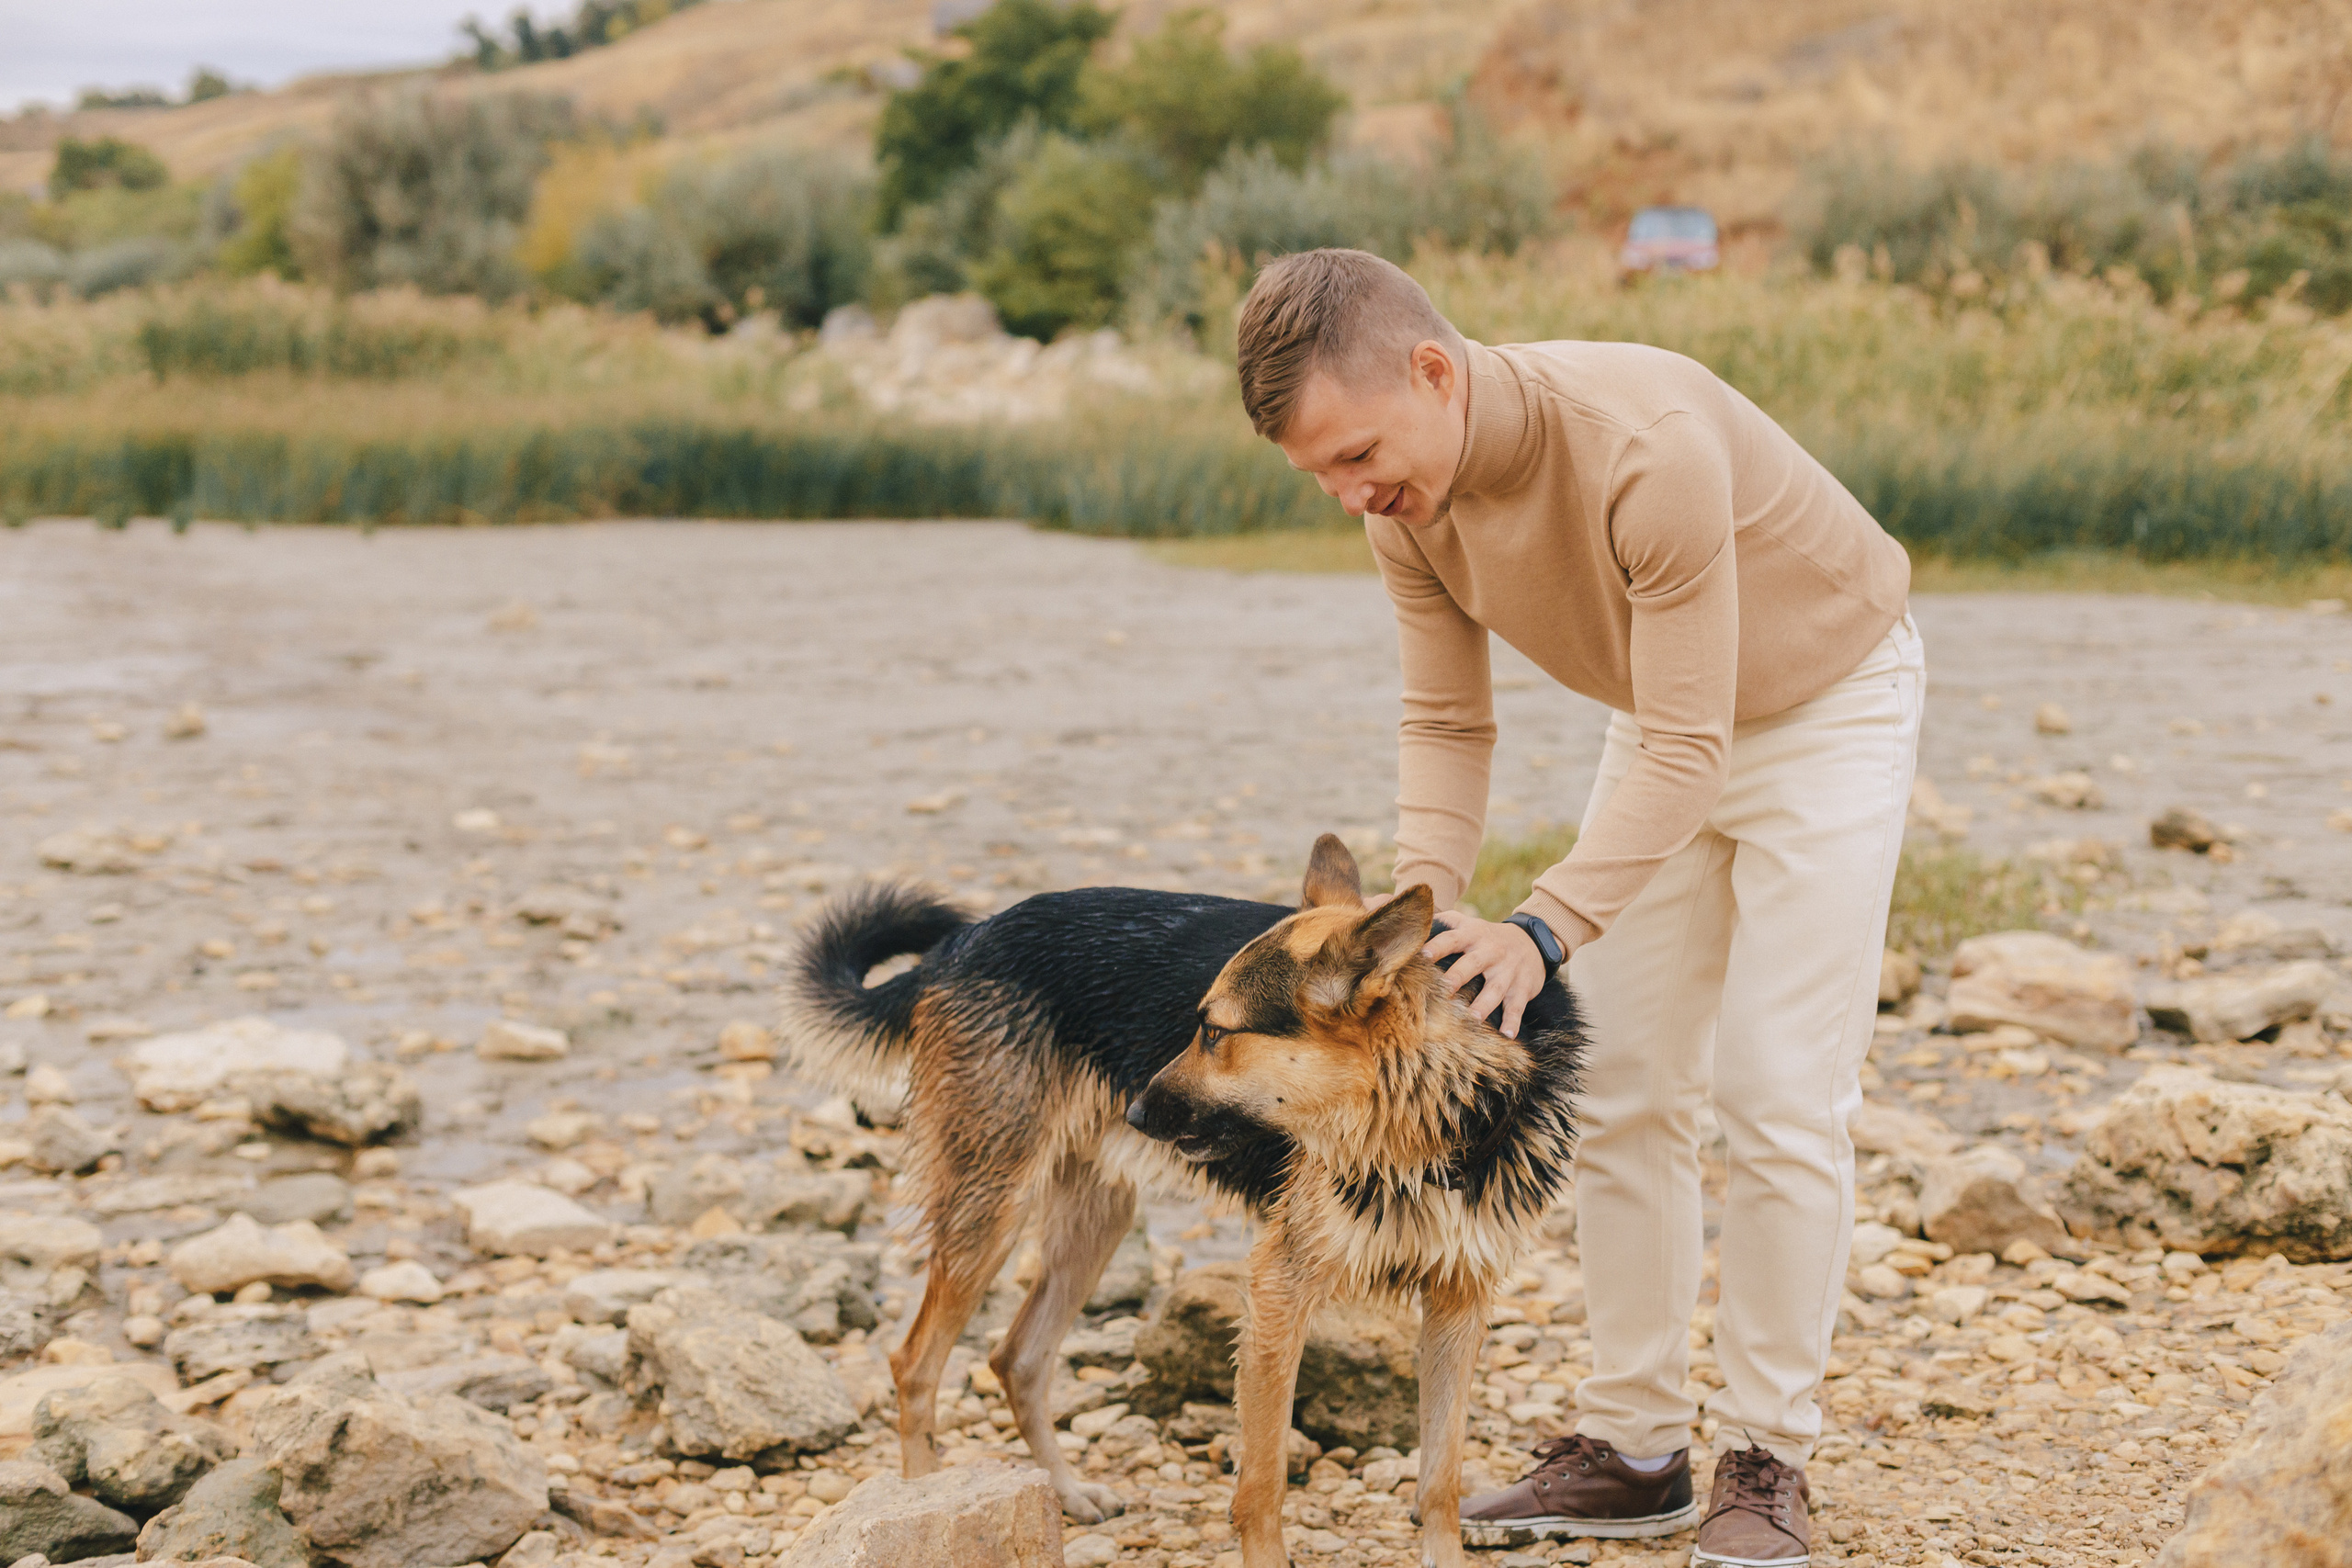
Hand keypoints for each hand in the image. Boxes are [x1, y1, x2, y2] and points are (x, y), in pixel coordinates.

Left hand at [1421, 916, 1546, 1038]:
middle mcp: (1491, 952)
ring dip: (1484, 1004)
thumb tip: (1417, 922)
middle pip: (1472, 964)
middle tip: (1444, 990)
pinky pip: (1517, 1006)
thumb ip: (1446, 921)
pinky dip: (1513, 1021)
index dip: (1437, 946)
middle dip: (1458, 977)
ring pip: (1495, 989)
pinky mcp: (1522, 988)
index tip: (1422, 956)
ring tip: (1472, 1018)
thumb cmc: (1489, 937)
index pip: (1452, 939)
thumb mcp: (1471, 924)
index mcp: (1473, 936)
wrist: (1533, 941)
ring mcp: (1508, 971)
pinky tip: (1507, 1035)